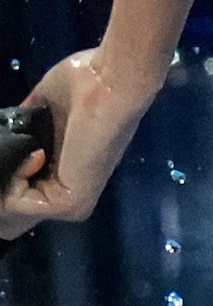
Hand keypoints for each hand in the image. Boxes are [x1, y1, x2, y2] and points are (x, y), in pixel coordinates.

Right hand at [0, 48, 161, 241]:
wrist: (109, 81)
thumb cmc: (83, 84)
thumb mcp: (39, 111)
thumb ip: (22, 132)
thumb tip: (4, 137)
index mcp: (63, 173)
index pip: (18, 203)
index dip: (2, 183)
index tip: (2, 153)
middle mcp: (67, 194)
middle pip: (11, 224)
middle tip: (2, 160)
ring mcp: (71, 204)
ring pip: (9, 216)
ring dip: (1, 182)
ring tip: (14, 150)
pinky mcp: (70, 203)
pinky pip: (17, 205)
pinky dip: (12, 179)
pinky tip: (35, 153)